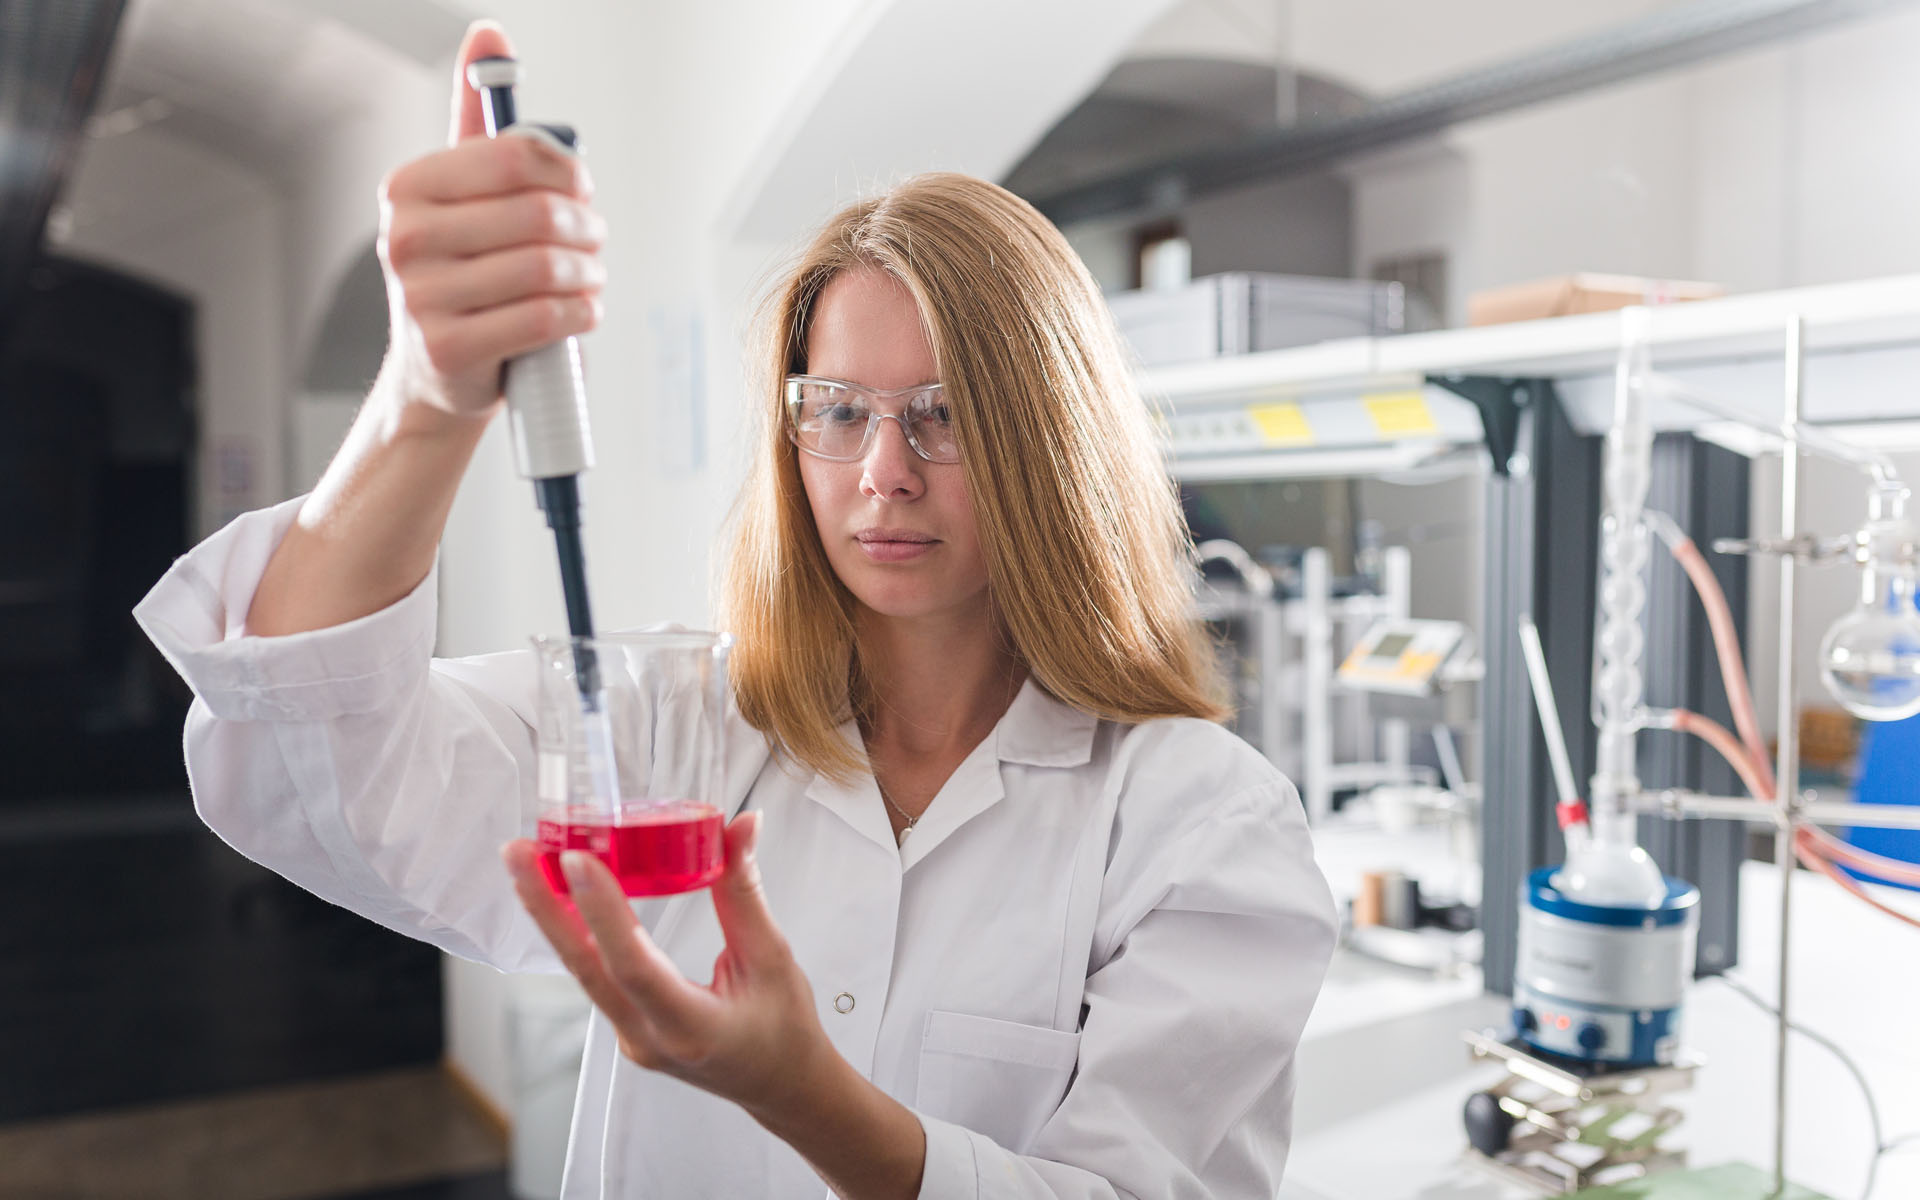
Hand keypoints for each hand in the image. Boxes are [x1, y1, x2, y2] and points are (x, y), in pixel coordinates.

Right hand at [374, 20, 607, 425]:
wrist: (435, 368)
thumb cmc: (461, 270)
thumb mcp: (461, 191)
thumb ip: (476, 117)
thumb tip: (489, 35)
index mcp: (409, 187)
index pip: (516, 156)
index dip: (568, 174)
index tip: (581, 190)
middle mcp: (405, 237)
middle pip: (540, 215)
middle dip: (587, 229)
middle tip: (595, 240)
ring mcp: (422, 296)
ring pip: (548, 269)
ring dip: (589, 273)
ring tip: (589, 276)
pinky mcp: (450, 347)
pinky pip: (546, 317)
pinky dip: (581, 313)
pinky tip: (581, 309)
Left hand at [501, 813, 833, 1121]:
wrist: (781, 1085)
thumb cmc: (784, 1030)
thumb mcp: (773, 958)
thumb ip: (745, 893)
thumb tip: (739, 828)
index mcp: (691, 1028)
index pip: (633, 965)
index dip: (602, 911)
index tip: (577, 860)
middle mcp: (647, 1038)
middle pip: (585, 968)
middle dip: (546, 905)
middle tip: (519, 853)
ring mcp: (629, 1037)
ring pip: (582, 970)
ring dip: (553, 914)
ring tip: (530, 861)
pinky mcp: (625, 1027)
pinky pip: (594, 974)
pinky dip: (576, 930)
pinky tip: (563, 894)